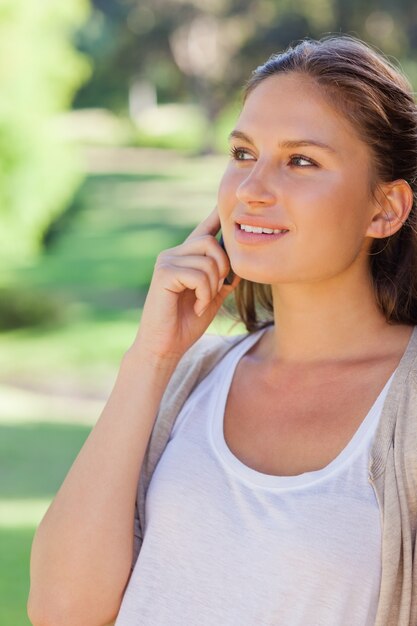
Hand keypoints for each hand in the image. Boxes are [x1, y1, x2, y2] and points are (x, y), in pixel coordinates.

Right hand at [132, 206, 239, 359]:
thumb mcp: (213, 296)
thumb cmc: (187, 322)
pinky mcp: (163, 274)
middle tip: (216, 291)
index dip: (216, 214)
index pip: (204, 230)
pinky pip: (197, 274)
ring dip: (213, 286)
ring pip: (207, 260)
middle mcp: (173, 254)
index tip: (226, 199)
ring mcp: (166, 262)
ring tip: (204, 302)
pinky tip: (197, 305)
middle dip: (222, 268)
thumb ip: (224, 278)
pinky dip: (205, 293)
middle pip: (210, 242)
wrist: (166, 346)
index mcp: (186, 257)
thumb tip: (241, 261)